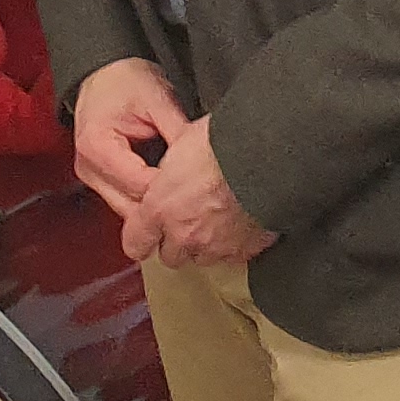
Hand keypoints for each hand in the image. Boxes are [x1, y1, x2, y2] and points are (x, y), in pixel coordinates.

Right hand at [72, 56, 191, 237]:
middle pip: (131, 207)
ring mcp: (91, 177)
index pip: (139, 185)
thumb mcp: (158, 100)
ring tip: (185, 198)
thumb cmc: (125, 80)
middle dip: (164, 205)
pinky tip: (168, 195)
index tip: (197, 185)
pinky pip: (126, 201)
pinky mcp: (99, 180)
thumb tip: (203, 158)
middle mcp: (88, 168)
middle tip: (197, 199)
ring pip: (128, 211)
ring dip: (155, 207)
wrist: (105, 73)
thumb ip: (178, 133)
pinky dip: (146, 200)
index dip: (171, 189)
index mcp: (97, 146)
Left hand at [131, 111, 278, 271]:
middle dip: (177, 241)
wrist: (264, 156)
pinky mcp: (244, 250)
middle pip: (171, 256)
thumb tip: (171, 169)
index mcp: (160, 207)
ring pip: (203, 257)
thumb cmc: (224, 143)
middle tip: (188, 217)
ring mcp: (215, 245)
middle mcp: (184, 233)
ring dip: (206, 243)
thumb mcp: (180, 143)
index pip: (135, 243)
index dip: (140, 239)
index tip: (145, 235)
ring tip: (218, 217)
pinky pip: (233, 254)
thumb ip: (169, 171)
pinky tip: (241, 221)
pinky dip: (235, 243)